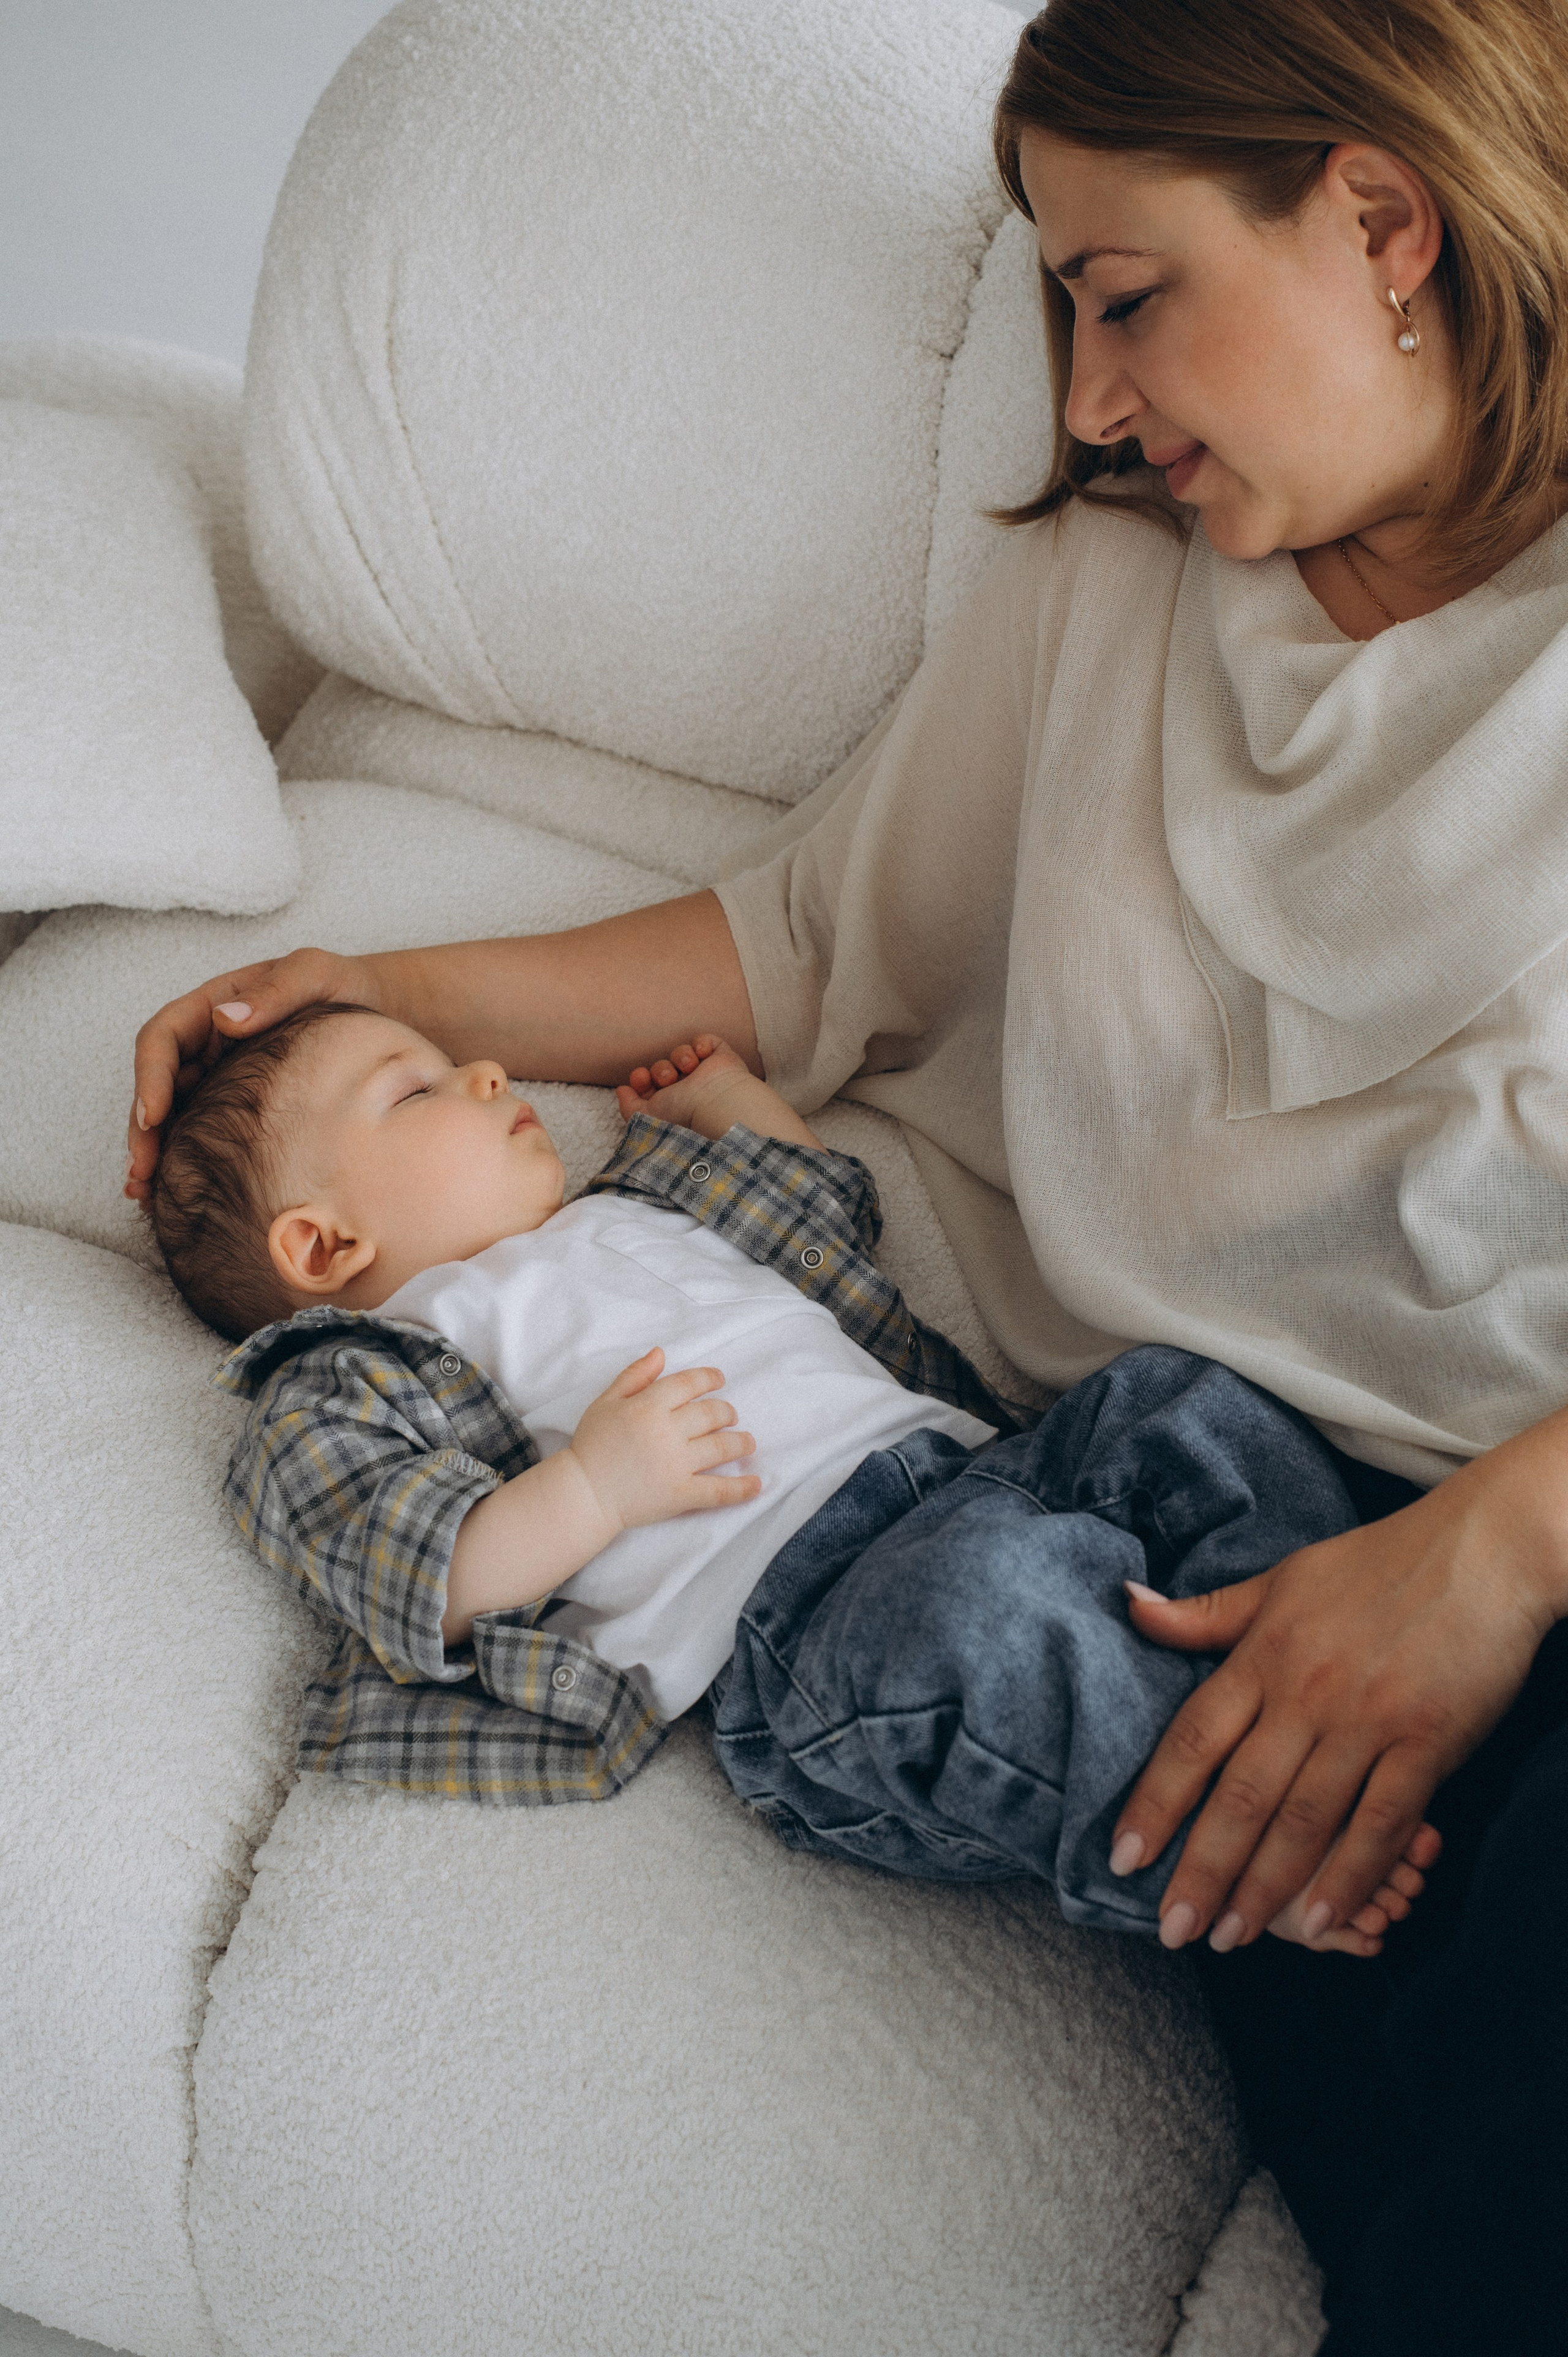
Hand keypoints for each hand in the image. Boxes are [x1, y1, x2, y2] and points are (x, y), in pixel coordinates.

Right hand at [127, 947, 379, 1198]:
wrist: (378, 1012)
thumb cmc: (342, 987)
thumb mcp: (314, 974)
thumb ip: (276, 991)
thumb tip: (227, 1019)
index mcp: (211, 1009)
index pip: (162, 1040)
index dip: (150, 1078)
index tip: (152, 1117)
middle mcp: (206, 1046)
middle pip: (157, 1086)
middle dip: (142, 1130)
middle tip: (142, 1172)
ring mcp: (218, 1079)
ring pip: (172, 1116)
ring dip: (154, 1153)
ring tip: (146, 1193)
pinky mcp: (237, 1108)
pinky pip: (202, 1133)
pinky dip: (185, 1161)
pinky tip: (176, 1194)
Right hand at [567, 1347, 759, 1538]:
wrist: (583, 1494)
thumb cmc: (592, 1446)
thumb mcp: (605, 1402)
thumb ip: (634, 1376)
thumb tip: (661, 1353)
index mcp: (647, 1406)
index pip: (689, 1383)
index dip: (709, 1378)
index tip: (720, 1379)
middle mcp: (666, 1432)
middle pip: (711, 1413)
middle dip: (727, 1412)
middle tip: (731, 1415)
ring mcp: (676, 1464)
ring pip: (721, 1447)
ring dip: (741, 1443)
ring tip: (748, 1442)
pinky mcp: (680, 1494)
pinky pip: (718, 1491)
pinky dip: (741, 1488)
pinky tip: (756, 1485)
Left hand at [616, 1034, 757, 1133]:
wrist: (715, 1101)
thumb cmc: (683, 1112)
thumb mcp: (647, 1116)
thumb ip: (628, 1107)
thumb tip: (621, 1090)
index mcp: (671, 1103)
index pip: (649, 1084)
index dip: (640, 1078)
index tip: (641, 1077)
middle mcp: (687, 1089)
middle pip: (661, 1067)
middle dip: (660, 1070)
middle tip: (669, 1079)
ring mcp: (705, 1073)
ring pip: (680, 1053)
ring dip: (680, 1057)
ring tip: (689, 1068)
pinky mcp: (721, 1058)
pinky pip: (705, 1041)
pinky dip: (701, 1044)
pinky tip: (703, 1055)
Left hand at [1110, 1420, 1567, 1950]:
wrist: (1485, 1550)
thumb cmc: (1378, 1564)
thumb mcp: (1282, 1579)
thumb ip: (1207, 1613)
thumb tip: (1129, 1606)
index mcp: (1264, 1654)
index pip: (1191, 1739)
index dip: (1154, 1802)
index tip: (1122, 1857)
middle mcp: (1305, 1692)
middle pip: (1240, 1794)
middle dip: (1201, 1869)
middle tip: (1172, 1930)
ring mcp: (1367, 1720)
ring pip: (1304, 1819)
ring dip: (1265, 1887)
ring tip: (1232, 1937)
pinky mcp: (1427, 1742)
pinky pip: (1381, 1822)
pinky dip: (1349, 1876)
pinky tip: (1320, 1920)